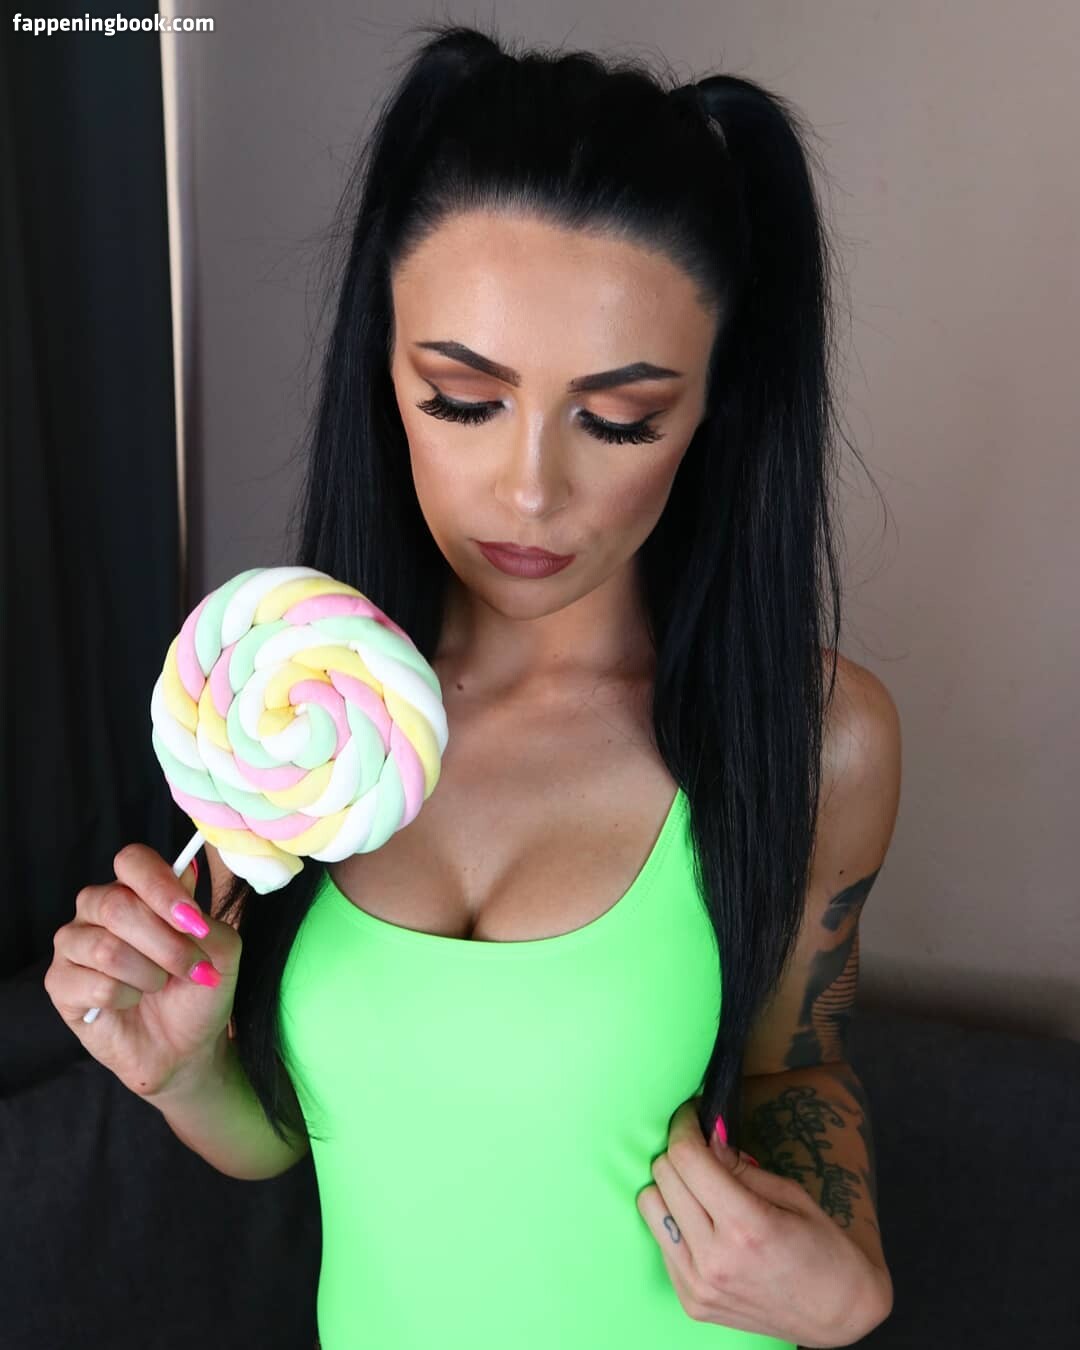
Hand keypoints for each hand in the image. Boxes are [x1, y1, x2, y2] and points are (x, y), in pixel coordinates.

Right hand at [44, 844, 240, 1099]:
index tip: (193, 920)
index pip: (133, 861)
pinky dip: (126, 997)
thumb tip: (188, 875)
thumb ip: (207, 918)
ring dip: (148, 974)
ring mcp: (73, 944)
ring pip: (105, 947)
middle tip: (190, 966)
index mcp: (135, 889)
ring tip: (160, 985)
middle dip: (164, 943)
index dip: (161, 887)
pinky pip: (93, 984)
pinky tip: (132, 1002)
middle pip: (116, 904)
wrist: (185, 1046)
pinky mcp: (60, 983)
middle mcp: (97, 908)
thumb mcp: (221, 953)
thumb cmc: (198, 991)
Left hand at [635, 1096, 890, 1347]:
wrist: (835, 1315)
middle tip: (701, 1147)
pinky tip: (702, 1221)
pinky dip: (675, 1221)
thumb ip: (738, 1165)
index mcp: (745, 1226)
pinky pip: (661, 1242)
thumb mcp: (790, 1193)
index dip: (684, 1126)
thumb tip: (705, 1134)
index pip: (687, 1158)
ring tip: (698, 1186)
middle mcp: (714, 1259)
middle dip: (679, 1151)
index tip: (691, 1114)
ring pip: (650, 1206)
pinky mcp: (690, 1302)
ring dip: (670, 1187)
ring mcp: (697, 1286)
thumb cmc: (823, 1249)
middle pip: (663, 1176)